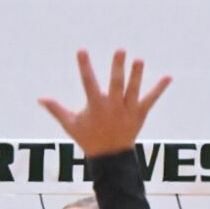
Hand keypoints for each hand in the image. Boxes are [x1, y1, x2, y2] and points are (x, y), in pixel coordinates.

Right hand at [39, 49, 170, 156]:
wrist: (110, 158)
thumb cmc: (88, 138)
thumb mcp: (70, 124)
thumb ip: (56, 109)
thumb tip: (40, 98)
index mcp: (95, 106)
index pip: (88, 82)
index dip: (85, 66)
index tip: (82, 50)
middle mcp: (112, 106)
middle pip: (116, 84)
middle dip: (118, 67)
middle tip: (120, 50)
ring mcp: (127, 110)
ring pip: (133, 90)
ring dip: (137, 75)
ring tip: (139, 60)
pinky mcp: (140, 114)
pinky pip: (151, 99)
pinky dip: (159, 88)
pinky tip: (169, 77)